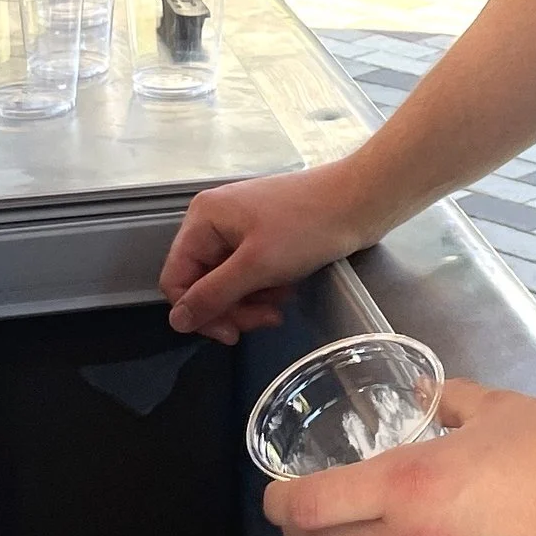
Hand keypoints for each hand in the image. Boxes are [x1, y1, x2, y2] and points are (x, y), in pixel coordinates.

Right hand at [163, 159, 382, 339]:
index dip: (198, 313)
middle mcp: (214, 221)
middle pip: (203, 283)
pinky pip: (250, 273)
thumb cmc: (307, 228)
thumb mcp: (256, 266)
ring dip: (252, 300)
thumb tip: (176, 321)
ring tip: (282, 301)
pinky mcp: (264, 235)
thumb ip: (212, 296)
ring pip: (228, 283)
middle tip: (266, 320)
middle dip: (233, 307)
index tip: (231, 334)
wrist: (359, 201)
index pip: (176, 279)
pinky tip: (288, 289)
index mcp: (203, 219)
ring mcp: (240, 227)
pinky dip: (266, 287)